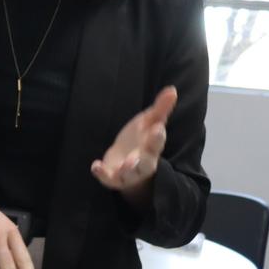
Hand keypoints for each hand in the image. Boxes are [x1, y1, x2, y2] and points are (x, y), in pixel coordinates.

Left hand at [91, 86, 176, 201]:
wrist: (124, 160)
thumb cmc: (140, 139)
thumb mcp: (149, 121)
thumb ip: (160, 108)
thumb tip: (172, 89)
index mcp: (152, 147)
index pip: (157, 143)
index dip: (157, 137)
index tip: (157, 128)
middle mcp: (143, 162)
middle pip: (147, 163)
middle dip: (144, 159)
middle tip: (137, 157)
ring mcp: (128, 172)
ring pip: (130, 174)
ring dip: (127, 169)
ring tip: (125, 164)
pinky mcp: (113, 177)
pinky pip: (108, 179)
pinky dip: (102, 174)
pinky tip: (96, 166)